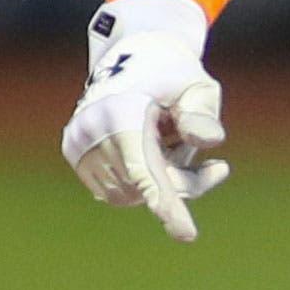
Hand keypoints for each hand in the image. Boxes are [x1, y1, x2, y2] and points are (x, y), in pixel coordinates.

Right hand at [59, 0, 230, 241]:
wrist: (132, 55)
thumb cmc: (175, 74)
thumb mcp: (199, 87)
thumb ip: (203, 113)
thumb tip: (209, 141)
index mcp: (121, 112)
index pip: (146, 171)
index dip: (168, 204)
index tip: (188, 235)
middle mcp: (91, 130)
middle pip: (145, 186)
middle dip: (181, 183)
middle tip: (216, 169)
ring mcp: (77, 143)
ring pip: (130, 193)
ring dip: (160, 181)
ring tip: (174, 145)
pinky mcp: (73, 152)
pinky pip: (116, 189)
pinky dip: (141, 181)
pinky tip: (153, 149)